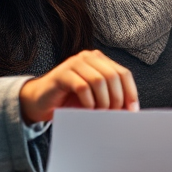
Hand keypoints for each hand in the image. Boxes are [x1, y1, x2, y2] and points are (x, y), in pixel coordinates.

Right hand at [20, 50, 139, 123]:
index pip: (124, 73)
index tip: (132, 111)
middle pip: (113, 76)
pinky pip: (82, 86)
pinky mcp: (62, 74)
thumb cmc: (69, 100)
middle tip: (113, 114)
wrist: (39, 102)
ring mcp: (74, 63)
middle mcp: (88, 57)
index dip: (130, 92)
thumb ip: (111, 97)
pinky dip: (88, 101)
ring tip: (100, 113)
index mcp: (100, 60)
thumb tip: (130, 110)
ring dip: (103, 101)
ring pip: (99, 80)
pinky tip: (87, 109)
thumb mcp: (95, 97)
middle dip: (117, 98)